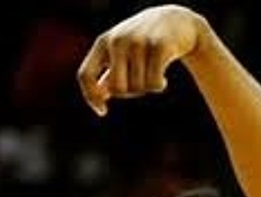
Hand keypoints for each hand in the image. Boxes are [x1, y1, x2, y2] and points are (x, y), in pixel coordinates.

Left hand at [77, 5, 205, 115]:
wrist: (175, 21)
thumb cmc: (143, 43)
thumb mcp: (121, 54)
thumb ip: (109, 74)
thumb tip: (99, 97)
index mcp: (103, 43)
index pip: (86, 75)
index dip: (91, 97)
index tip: (103, 112)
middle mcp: (118, 41)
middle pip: (117, 88)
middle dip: (130, 93)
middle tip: (139, 85)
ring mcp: (138, 42)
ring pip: (138, 87)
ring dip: (147, 88)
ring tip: (153, 74)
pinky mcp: (159, 46)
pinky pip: (154, 84)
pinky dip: (159, 86)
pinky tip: (164, 79)